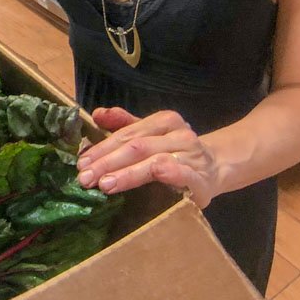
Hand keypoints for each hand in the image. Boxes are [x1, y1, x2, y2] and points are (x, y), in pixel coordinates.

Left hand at [76, 107, 219, 207]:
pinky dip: (167, 174)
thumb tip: (97, 114)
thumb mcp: (150, 134)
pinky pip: (182, 174)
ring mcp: (191, 155)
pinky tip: (150, 177)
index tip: (81, 162)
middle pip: (137, 146)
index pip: (127, 134)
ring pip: (154, 160)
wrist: (217, 167)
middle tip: (85, 177)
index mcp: (164, 121)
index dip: (102, 148)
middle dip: (107, 162)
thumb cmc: (175, 151)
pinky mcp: (202, 178)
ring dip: (127, 173)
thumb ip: (124, 125)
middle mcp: (178, 134)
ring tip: (104, 184)